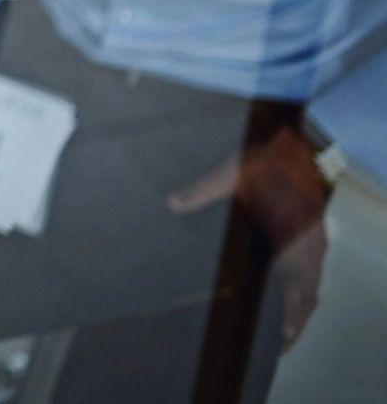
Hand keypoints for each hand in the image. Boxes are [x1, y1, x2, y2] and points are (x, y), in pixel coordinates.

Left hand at [167, 125, 331, 351]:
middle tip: (279, 344)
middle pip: (309, 296)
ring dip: (300, 305)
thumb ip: (204, 191)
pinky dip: (303, 285)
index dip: (292, 319)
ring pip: (313, 284)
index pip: (299, 292)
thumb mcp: (235, 173)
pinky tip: (284, 288)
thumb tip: (173, 205)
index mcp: (296, 241)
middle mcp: (310, 247)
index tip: (281, 340)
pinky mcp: (310, 231)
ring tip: (282, 326)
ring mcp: (314, 240)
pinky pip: (312, 268)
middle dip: (295, 321)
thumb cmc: (272, 160)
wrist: (300, 142)